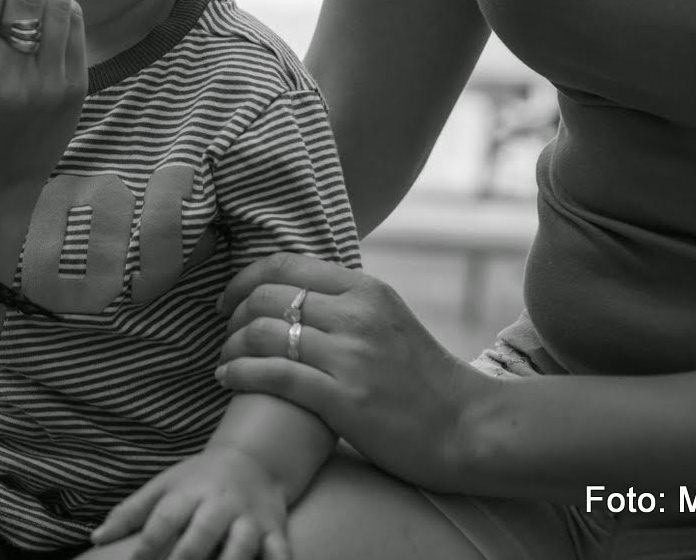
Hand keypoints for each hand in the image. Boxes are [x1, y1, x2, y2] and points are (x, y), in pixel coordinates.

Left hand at [89, 448, 289, 559]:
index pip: (165, 518)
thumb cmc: (199, 479)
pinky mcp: (275, 532)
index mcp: (189, 492)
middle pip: (202, 532)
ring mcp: (249, 519)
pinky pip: (281, 553)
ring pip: (241, 545)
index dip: (149, 542)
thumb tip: (95, 538)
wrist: (254, 460)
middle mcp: (219, 504)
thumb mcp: (164, 486)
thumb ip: (130, 512)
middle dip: (187, 557)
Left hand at [217, 256, 488, 493]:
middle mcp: (357, 315)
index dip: (244, 279)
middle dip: (234, 315)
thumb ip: (347, 304)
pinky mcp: (344, 399)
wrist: (469, 429)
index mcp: (367, 290)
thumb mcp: (390, 320)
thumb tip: (294, 291)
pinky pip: (274, 375)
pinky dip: (240, 373)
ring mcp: (351, 356)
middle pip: (267, 297)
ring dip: (233, 346)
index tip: (229, 300)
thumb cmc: (424, 381)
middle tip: (226, 335)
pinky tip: (227, 379)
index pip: (286, 266)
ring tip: (226, 361)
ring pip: (264, 333)